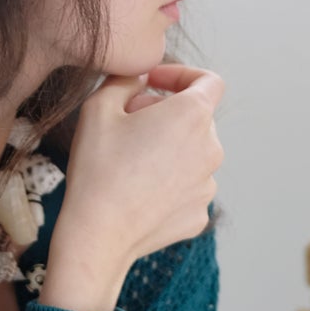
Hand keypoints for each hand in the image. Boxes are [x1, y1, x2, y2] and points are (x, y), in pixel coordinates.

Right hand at [47, 62, 224, 299]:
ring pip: (193, 155)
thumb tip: (139, 78)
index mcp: (193, 115)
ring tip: (132, 162)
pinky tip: (139, 192)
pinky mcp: (199, 215)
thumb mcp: (99, 107)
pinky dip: (169, 183)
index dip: (181, 75)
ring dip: (169, 150)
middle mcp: (211, 149)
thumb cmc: (98, 168)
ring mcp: (208, 186)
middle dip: (167, 114)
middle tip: (129, 124)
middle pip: (197, 119)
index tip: (154, 83)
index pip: (209, 81)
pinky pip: (187, 188)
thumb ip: (125, 79)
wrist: (98, 235)